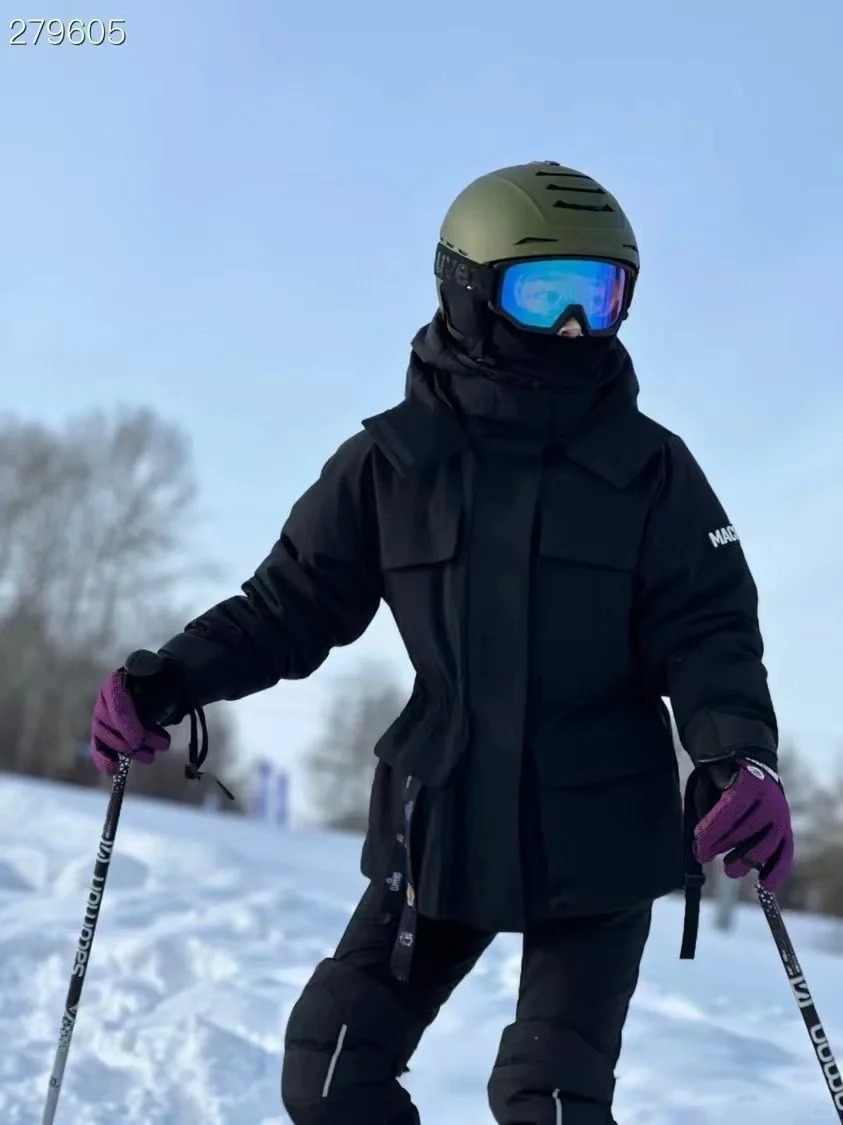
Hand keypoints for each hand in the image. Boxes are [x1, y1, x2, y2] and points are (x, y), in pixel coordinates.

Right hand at [89, 651, 180, 774]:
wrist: (163, 686)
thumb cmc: (161, 680)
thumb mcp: (160, 674)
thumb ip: (151, 672)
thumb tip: (145, 670)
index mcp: (117, 681)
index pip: (117, 704)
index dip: (126, 723)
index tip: (139, 739)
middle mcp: (105, 699)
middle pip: (112, 724)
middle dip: (134, 740)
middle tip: (158, 747)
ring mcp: (102, 717)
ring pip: (107, 738)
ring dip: (128, 751)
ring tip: (150, 757)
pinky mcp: (105, 732)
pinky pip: (99, 746)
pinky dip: (104, 759)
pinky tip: (113, 771)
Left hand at [693, 759, 793, 890]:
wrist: (755, 769)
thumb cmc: (726, 780)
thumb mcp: (712, 785)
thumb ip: (705, 810)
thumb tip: (701, 844)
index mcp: (750, 785)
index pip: (729, 812)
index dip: (712, 830)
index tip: (698, 843)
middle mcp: (770, 802)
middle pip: (745, 833)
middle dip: (721, 846)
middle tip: (703, 856)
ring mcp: (782, 818)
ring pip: (764, 847)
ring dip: (744, 861)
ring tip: (728, 868)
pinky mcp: (787, 832)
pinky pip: (785, 854)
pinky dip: (777, 872)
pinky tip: (766, 886)